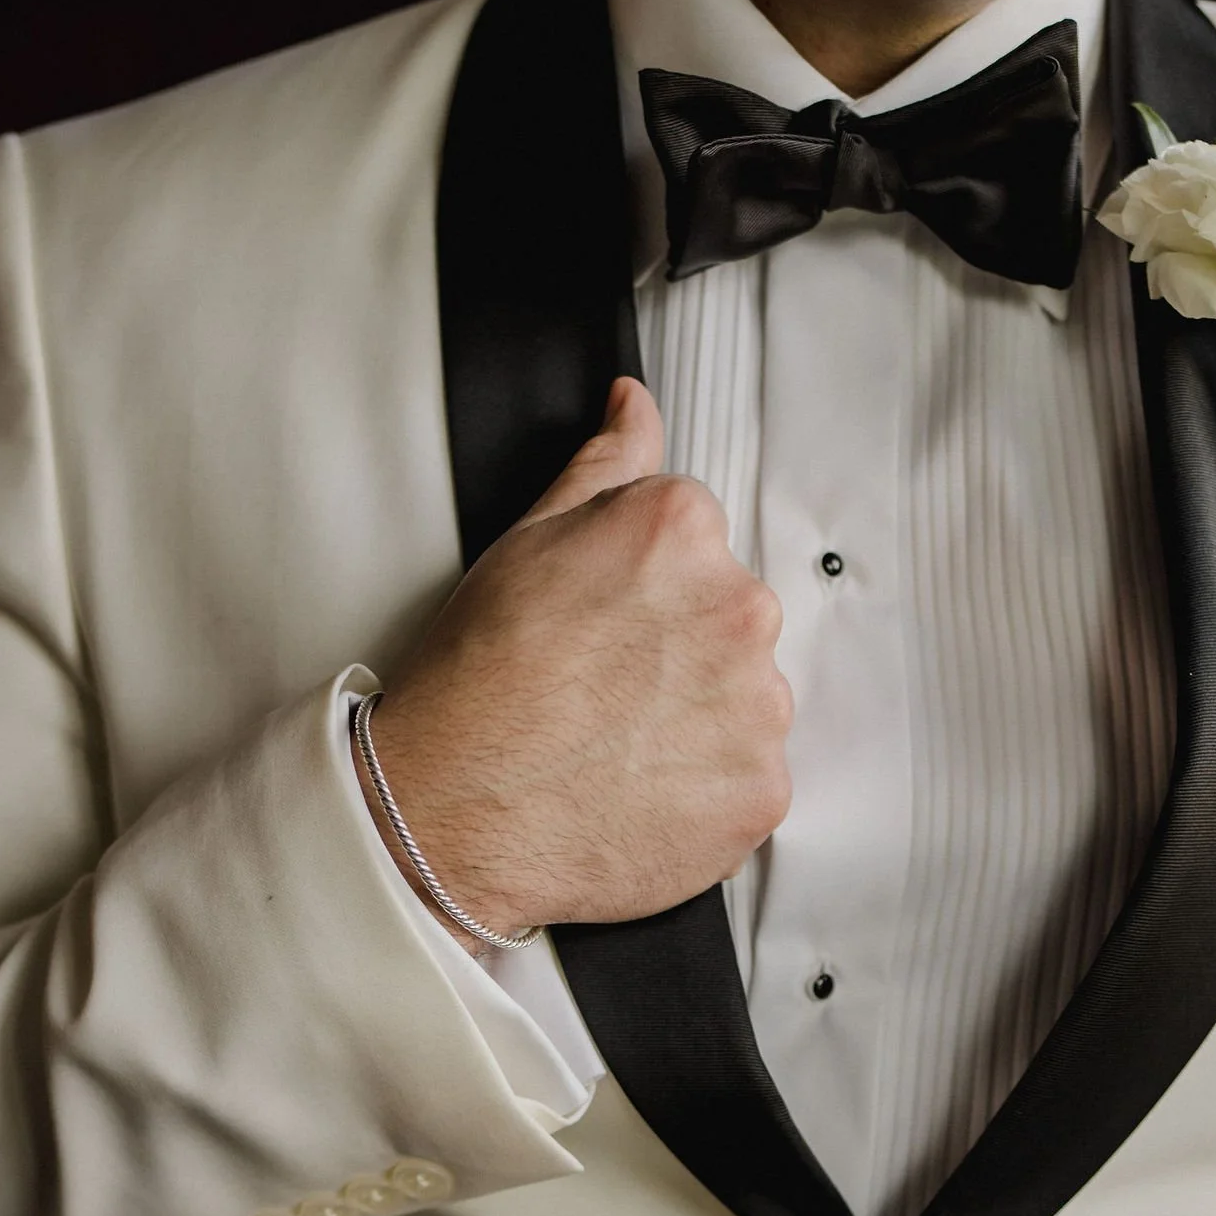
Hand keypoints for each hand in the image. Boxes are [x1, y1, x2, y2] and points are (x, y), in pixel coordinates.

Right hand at [358, 378, 791, 939]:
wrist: (453, 809)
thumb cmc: (478, 683)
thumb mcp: (527, 541)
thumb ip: (604, 466)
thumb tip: (635, 406)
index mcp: (683, 531)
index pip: (699, 541)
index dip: (644, 588)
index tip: (606, 624)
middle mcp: (738, 607)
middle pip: (733, 618)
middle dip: (682, 650)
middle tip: (606, 689)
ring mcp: (757, 704)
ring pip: (749, 698)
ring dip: (703, 718)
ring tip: (620, 744)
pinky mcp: (762, 788)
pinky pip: (753, 777)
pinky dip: (709, 788)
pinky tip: (644, 787)